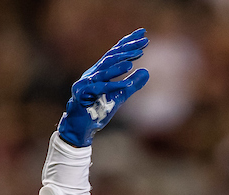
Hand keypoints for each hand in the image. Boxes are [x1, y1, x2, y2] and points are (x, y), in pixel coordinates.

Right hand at [57, 29, 150, 147]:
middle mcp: (93, 73)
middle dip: (128, 49)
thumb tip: (146, 71)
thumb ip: (132, 85)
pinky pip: (100, 89)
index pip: (116, 52)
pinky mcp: (83, 95)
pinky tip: (126, 84)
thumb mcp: (119, 96)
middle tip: (144, 42)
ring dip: (119, 66)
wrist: (81, 127)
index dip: (129, 41)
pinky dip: (113, 86)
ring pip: (104, 71)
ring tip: (134, 60)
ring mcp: (86, 83)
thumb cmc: (97, 110)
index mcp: (100, 71)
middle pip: (111, 57)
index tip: (143, 33)